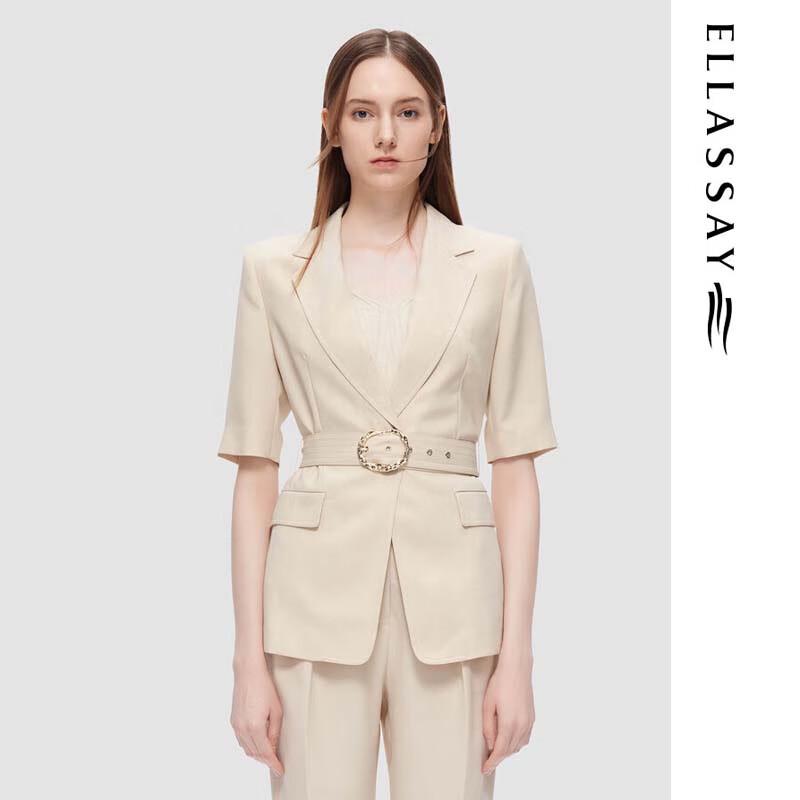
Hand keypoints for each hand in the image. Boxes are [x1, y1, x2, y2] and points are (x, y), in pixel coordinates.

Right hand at [230, 655, 283, 775]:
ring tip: (269, 754)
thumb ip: (275, 731)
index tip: (280, 770)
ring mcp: (236, 725)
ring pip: (247, 749)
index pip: (265, 753)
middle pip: (255, 754)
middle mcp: (243, 729)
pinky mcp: (233, 721)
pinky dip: (250, 746)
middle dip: (266, 760)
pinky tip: (258, 743)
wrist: (248, 672)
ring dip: (258, 754)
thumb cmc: (265, 687)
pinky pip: (241, 741)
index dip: (273, 763)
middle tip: (277, 763)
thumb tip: (273, 747)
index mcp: (255, 726)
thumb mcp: (276, 710)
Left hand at [481, 652, 534, 774]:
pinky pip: (525, 738)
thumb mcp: (488, 705)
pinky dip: (516, 743)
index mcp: (509, 724)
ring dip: (508, 751)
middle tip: (487, 760)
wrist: (517, 668)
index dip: (492, 762)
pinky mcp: (532, 717)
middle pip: (509, 751)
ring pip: (518, 746)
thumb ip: (488, 727)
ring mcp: (529, 722)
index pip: (500, 751)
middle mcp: (522, 726)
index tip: (484, 769)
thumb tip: (491, 744)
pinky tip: (509, 739)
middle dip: (498, 757)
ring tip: (496, 750)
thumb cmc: (499, 683)